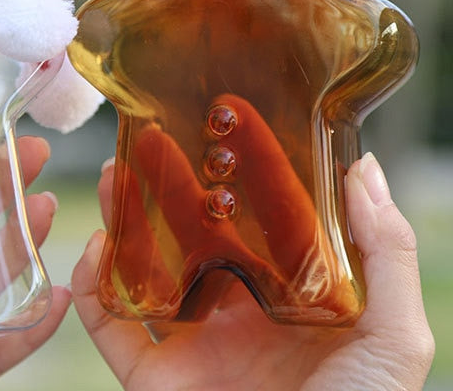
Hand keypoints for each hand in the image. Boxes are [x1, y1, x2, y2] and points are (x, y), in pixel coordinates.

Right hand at [72, 151, 433, 390]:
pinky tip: (94, 250)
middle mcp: (235, 313)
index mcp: (286, 296)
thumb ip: (386, 252)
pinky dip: (91, 291)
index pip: (255, 218)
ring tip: (112, 175)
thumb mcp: (394, 338)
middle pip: (189, 235)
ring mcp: (192, 345)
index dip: (236, 169)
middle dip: (166, 186)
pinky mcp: (155, 380)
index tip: (219, 122)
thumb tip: (365, 169)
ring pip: (143, 270)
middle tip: (150, 139)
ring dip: (121, 221)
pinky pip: (111, 329)